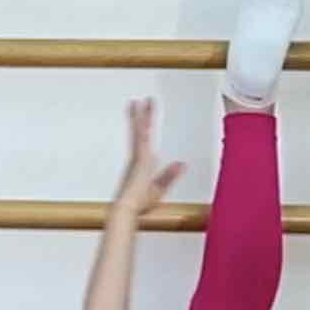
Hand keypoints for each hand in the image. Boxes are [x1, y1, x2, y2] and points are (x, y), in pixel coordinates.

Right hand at [110, 99, 184, 218]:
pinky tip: (142, 117)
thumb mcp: (159, 189)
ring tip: (140, 102)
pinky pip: (141, 139)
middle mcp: (139, 157)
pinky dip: (140, 127)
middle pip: (141, 132)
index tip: (147, 114)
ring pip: (140, 131)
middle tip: (144, 100)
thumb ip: (169, 176)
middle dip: (143, 116)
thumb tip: (182, 164)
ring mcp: (138, 156)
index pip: (145, 139)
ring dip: (140, 116)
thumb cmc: (138, 203)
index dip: (146, 126)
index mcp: (143, 163)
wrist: (127, 209)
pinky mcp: (139, 158)